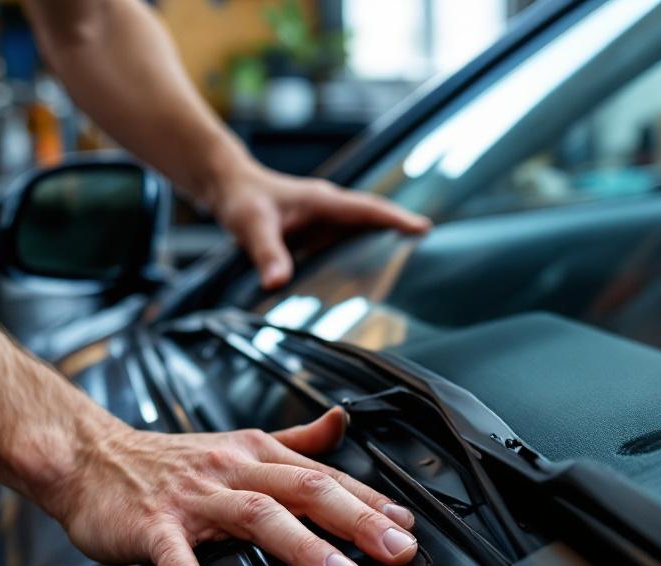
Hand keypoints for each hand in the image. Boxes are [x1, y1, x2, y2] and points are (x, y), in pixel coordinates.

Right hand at [38, 407, 418, 565]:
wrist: (89, 459)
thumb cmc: (170, 463)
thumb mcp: (239, 445)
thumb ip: (295, 442)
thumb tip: (342, 424)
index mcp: (256, 455)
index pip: (323, 477)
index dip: (369, 502)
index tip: (408, 528)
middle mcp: (231, 471)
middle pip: (302, 490)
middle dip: (354, 520)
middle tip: (395, 551)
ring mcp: (191, 498)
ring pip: (254, 515)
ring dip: (299, 545)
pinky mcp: (150, 524)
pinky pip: (172, 551)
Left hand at [209, 164, 430, 289]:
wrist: (229, 188)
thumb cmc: (241, 199)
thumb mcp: (250, 225)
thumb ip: (266, 253)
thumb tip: (277, 282)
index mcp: (323, 201)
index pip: (368, 210)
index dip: (396, 219)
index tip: (423, 230)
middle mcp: (330, 209)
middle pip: (375, 219)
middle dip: (402, 231)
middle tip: (431, 252)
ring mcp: (326, 221)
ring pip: (364, 232)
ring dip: (386, 246)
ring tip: (412, 271)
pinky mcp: (319, 233)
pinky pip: (348, 244)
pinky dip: (363, 257)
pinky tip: (370, 280)